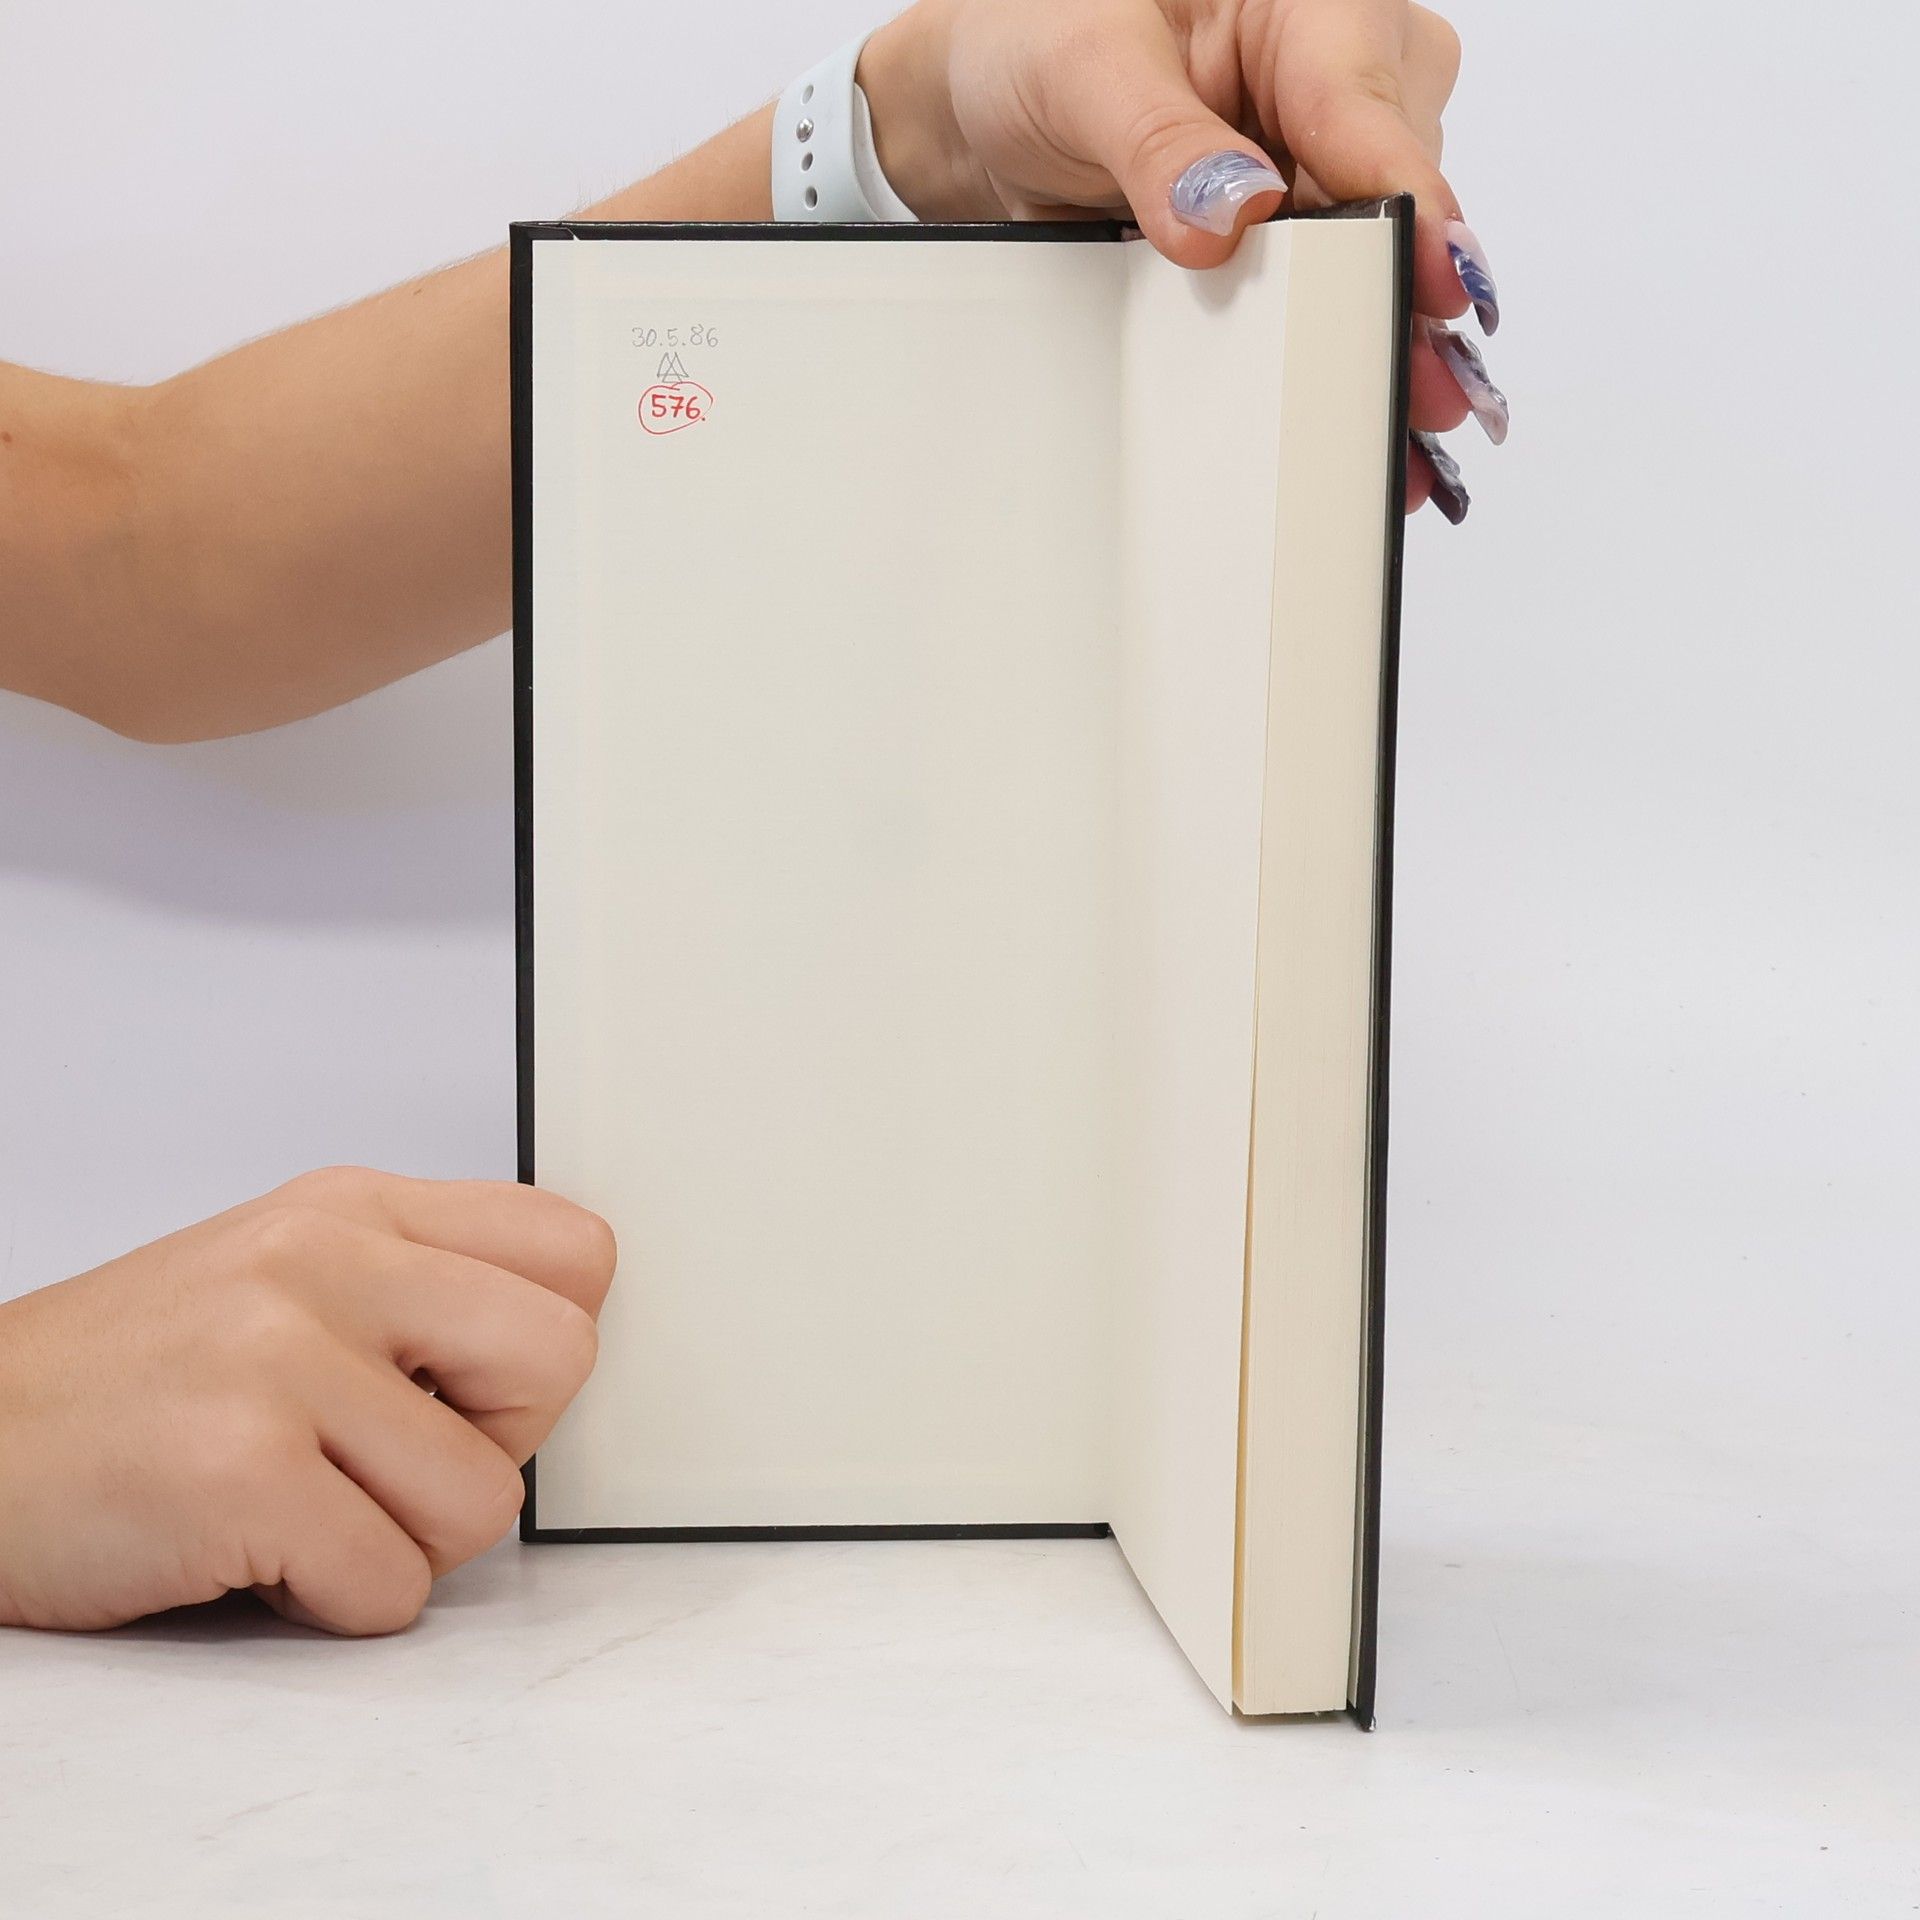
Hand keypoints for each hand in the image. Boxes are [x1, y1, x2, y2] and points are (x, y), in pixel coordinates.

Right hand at [0, 1167, 615, 1634]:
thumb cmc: (128, 1382)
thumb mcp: (284, 1279)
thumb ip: (420, 1289)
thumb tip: (553, 1345)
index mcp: (353, 1208)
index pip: (575, 1249)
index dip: (539, 1346)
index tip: (465, 1385)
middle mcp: (323, 1259)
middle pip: (560, 1356)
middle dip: (496, 1443)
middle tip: (391, 1461)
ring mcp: (278, 1358)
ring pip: (483, 1502)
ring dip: (403, 1542)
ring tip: (304, 1508)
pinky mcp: (237, 1470)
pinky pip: (393, 1586)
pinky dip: (337, 1602)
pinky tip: (260, 1554)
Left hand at [861, 0, 1499, 518]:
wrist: (979, 109)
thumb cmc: (1030, 46)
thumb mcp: (1082, 75)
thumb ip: (1162, 142)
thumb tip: (1235, 213)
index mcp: (1302, 4)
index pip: (1369, 107)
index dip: (1411, 199)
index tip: (1437, 278)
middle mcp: (1330, 76)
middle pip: (1395, 195)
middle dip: (1404, 298)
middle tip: (1424, 395)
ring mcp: (1319, 160)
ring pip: (1376, 256)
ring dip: (1378, 345)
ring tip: (1392, 439)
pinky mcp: (1293, 231)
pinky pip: (1329, 294)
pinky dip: (1333, 358)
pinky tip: (1361, 423)